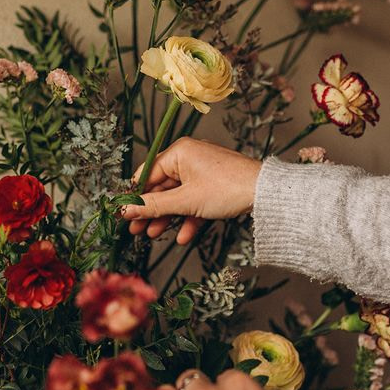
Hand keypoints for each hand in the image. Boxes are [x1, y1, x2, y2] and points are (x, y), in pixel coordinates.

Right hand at [122, 138, 260, 243]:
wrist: (265, 195)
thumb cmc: (226, 189)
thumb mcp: (185, 201)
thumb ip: (152, 206)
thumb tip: (125, 210)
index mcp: (179, 152)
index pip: (147, 174)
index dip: (135, 196)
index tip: (124, 214)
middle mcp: (189, 158)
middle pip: (162, 187)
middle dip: (151, 211)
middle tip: (136, 230)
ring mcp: (202, 171)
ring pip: (178, 196)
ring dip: (167, 217)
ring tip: (154, 235)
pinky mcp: (214, 184)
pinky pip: (195, 200)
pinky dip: (189, 217)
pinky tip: (184, 237)